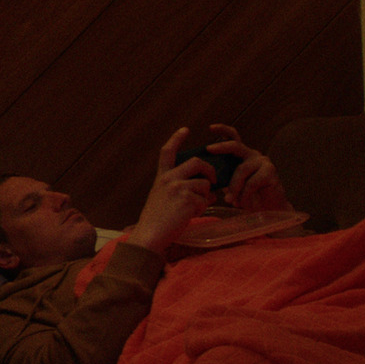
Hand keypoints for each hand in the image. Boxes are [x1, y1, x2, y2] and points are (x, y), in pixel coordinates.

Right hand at [122, 127, 215, 255]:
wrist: (150, 234)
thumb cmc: (157, 221)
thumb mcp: (164, 199)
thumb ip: (183, 191)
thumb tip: (210, 193)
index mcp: (161, 178)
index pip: (168, 152)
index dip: (176, 139)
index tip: (185, 129)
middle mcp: (169, 178)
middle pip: (197, 162)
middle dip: (209, 170)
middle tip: (213, 181)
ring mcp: (178, 187)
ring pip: (204, 184)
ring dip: (204, 198)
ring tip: (192, 209)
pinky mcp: (187, 198)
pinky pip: (205, 200)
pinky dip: (201, 209)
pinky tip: (189, 215)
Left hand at [206, 123, 290, 211]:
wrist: (268, 210)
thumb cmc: (247, 197)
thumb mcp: (230, 184)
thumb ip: (221, 176)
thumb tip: (202, 172)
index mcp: (242, 156)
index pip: (234, 137)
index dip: (222, 130)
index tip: (210, 128)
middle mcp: (253, 155)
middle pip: (235, 146)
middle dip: (221, 147)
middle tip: (209, 149)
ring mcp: (263, 162)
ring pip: (240, 170)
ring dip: (234, 188)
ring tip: (232, 201)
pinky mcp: (270, 171)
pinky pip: (251, 183)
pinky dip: (245, 195)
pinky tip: (244, 204)